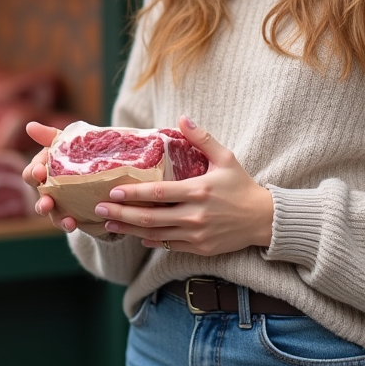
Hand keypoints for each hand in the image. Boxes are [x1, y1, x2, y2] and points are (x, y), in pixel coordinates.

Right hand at [22, 122, 77, 232]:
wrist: (101, 173)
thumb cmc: (77, 154)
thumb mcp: (66, 143)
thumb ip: (49, 136)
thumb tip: (29, 126)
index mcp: (43, 170)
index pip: (31, 172)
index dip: (34, 172)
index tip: (41, 170)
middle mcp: (46, 188)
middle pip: (37, 196)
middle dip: (41, 199)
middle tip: (48, 200)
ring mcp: (57, 204)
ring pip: (48, 212)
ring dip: (52, 215)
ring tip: (62, 219)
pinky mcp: (69, 214)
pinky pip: (64, 222)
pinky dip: (66, 224)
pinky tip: (73, 224)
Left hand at [91, 115, 274, 254]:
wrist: (264, 219)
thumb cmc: (242, 186)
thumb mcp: (226, 158)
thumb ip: (202, 139)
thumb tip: (183, 117)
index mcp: (199, 190)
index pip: (158, 193)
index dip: (134, 193)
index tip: (113, 190)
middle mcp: (195, 215)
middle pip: (150, 217)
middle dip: (122, 214)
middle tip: (100, 209)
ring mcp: (196, 234)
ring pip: (156, 234)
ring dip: (130, 230)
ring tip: (110, 223)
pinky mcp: (200, 248)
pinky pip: (169, 246)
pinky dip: (151, 241)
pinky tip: (137, 236)